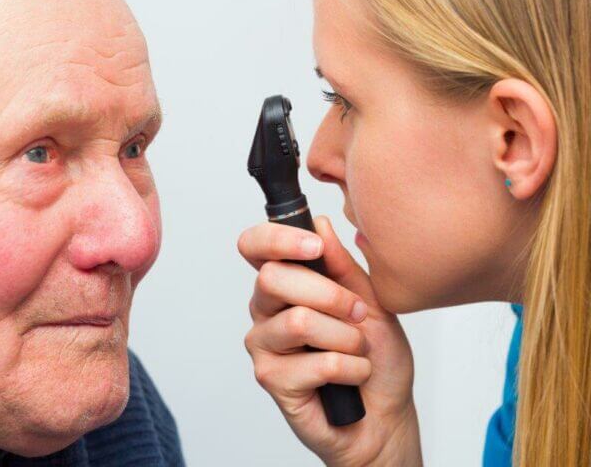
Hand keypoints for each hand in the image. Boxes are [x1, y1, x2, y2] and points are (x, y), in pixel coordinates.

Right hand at [238, 216, 420, 465]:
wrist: (385, 415)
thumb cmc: (376, 357)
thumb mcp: (370, 301)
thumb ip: (342, 265)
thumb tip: (320, 223)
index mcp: (284, 284)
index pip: (254, 246)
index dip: (277, 239)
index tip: (314, 246)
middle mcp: (265, 310)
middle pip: (274, 278)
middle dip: (330, 295)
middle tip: (359, 314)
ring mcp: (264, 344)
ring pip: (298, 321)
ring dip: (346, 338)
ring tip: (357, 351)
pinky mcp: (271, 379)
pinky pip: (317, 362)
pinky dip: (350, 369)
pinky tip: (352, 377)